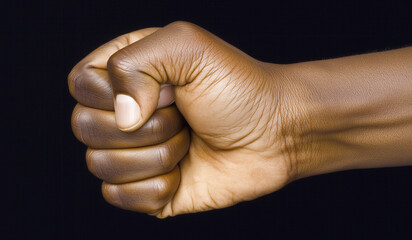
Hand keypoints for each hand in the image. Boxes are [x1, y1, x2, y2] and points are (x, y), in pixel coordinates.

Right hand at [69, 21, 309, 216]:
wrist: (276, 134)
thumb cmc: (239, 88)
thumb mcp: (189, 47)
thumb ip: (136, 62)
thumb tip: (121, 118)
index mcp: (125, 73)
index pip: (79, 84)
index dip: (115, 92)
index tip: (166, 89)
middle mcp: (123, 112)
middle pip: (84, 127)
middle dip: (146, 127)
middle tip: (183, 117)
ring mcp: (133, 152)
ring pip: (100, 165)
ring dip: (157, 156)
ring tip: (188, 141)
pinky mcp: (145, 188)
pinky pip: (119, 197)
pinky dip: (157, 187)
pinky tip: (184, 171)